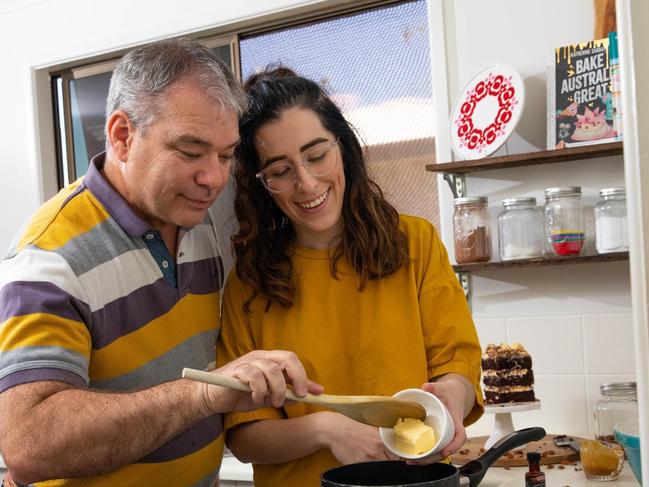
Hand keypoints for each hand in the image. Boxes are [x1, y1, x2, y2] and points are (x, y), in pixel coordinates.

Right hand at [198, 350, 323, 413]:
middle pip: (285, 358)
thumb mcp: (269, 395)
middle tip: (298, 395)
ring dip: (277, 389)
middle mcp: (260, 357)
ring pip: (271, 369)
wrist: (213, 397)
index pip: (291, 360)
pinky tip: (257, 398)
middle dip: (296, 377)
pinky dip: (259, 389)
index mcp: (270, 360)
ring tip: (274, 402)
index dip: (303, 375)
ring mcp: (248, 362)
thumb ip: (288, 392)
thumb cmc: (241, 393)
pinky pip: (253, 376)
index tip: (312, 392)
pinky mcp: (236, 371)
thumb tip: (311, 393)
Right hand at [319, 412, 399, 464]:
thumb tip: (392, 450)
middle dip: (386, 463)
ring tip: (369, 459)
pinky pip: (367, 472)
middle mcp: (376, 450)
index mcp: (381, 440)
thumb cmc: (352, 429)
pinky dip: (367, 469)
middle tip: (380, 459)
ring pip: (380, 469)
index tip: (391, 459)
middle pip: (389, 464)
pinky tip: (361, 462)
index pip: (396, 456)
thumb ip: (383, 441)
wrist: (335, 430)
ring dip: (377, 465)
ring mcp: (367, 459)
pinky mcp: (357, 465)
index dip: (393, 458)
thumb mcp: (371, 431)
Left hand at [406, 376, 471, 464]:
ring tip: (410, 461)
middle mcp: (452, 431)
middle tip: (416, 460)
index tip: (444, 452)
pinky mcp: (438, 435)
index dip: (453, 446)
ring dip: (426, 459)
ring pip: (439, 451)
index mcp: (457, 421)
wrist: (454, 393)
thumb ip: (434, 387)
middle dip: (432, 458)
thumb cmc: (450, 392)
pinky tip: (412, 455)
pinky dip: (424, 453)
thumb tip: (426, 387)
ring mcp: (445, 434)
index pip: (460, 437)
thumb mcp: (443, 387)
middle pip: (446, 450)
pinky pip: (433, 447)